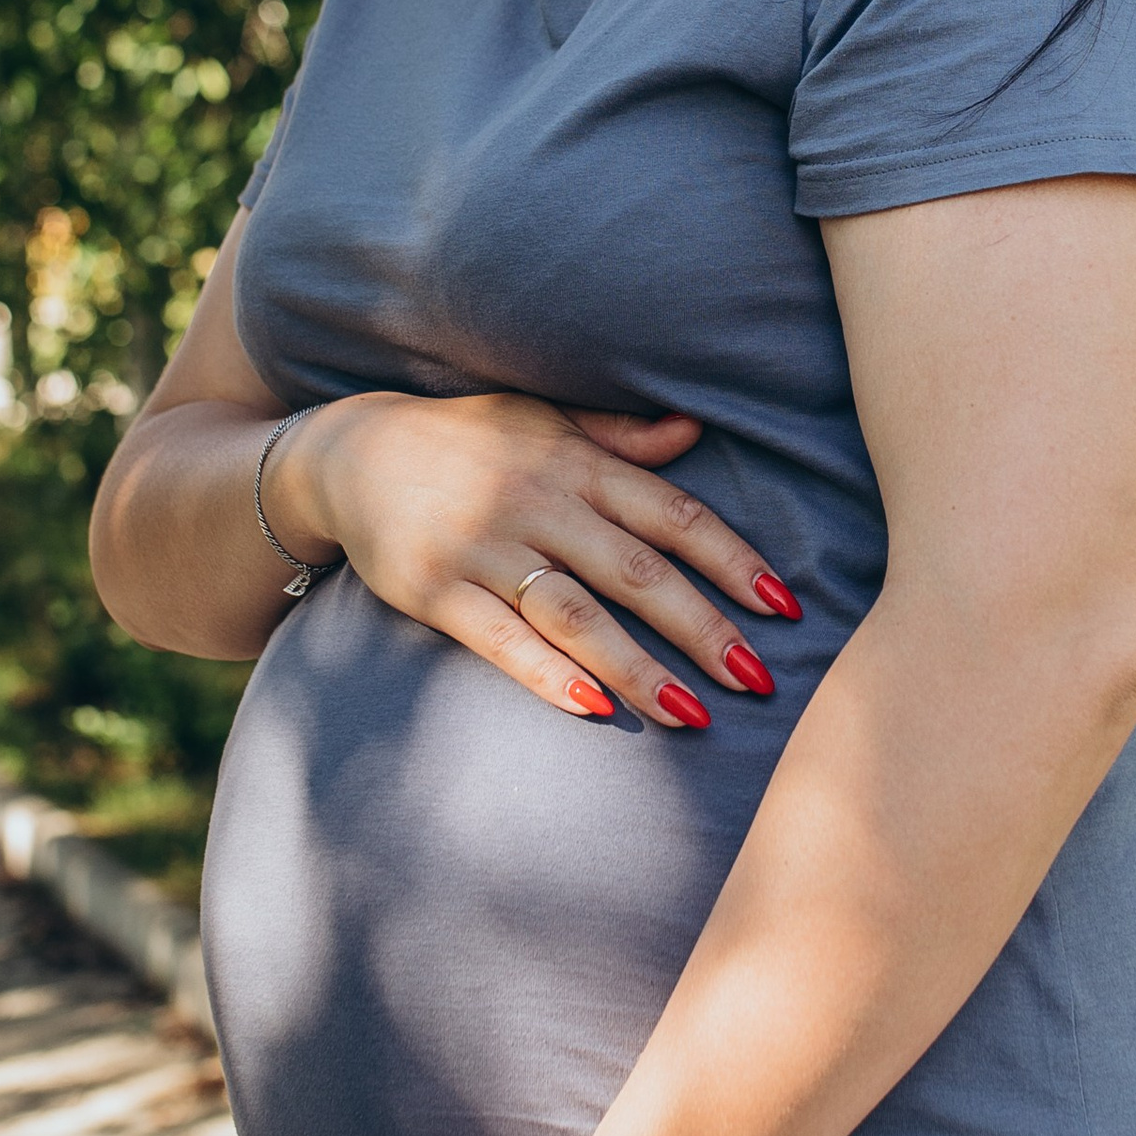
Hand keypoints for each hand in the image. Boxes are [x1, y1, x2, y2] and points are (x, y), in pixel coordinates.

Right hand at [275, 388, 798, 730]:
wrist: (350, 451)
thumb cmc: (467, 440)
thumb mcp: (542, 420)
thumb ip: (618, 437)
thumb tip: (695, 430)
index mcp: (574, 463)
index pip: (671, 514)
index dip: (731, 560)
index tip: (785, 606)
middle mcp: (536, 502)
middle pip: (636, 571)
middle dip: (702, 627)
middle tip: (758, 679)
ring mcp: (482, 548)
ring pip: (576, 613)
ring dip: (639, 667)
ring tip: (695, 716)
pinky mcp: (433, 591)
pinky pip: (499, 639)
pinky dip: (548, 675)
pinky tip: (596, 710)